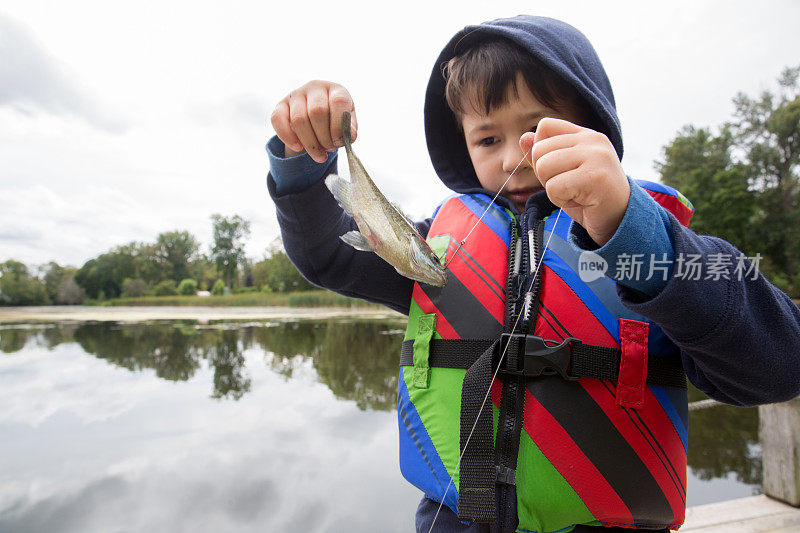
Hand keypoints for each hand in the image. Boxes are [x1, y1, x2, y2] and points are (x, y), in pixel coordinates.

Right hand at [270, 80, 356, 162]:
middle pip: (317, 112)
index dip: (339, 126)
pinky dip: (287, 137)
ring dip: (309, 142)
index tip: (339, 143)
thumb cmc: (336, 121)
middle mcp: (315, 87)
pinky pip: (278, 119)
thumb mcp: (347, 124)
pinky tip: (298, 147)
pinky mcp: (281, 104)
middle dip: (324, 137)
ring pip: (299, 119)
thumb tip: (348, 137)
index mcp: (336, 90)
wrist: (318, 118)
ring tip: (318, 153)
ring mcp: (296, 94)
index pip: (338, 102)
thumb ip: (349, 130)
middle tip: (328, 149)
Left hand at [520, 118, 629, 246]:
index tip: (561, 170)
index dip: (542, 152)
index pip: (545, 126)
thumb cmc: (589, 197)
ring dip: (552, 188)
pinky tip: (580, 201)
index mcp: (586, 135)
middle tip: (569, 187)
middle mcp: (593, 140)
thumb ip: (544, 155)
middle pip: (539, 150)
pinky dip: (560, 200)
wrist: (620, 220)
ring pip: (543, 167)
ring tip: (574, 193)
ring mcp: (596, 156)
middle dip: (546, 175)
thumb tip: (524, 137)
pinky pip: (553, 187)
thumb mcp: (563, 172)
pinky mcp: (594, 177)